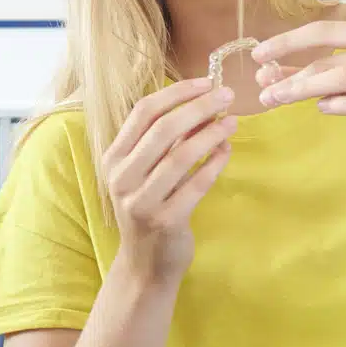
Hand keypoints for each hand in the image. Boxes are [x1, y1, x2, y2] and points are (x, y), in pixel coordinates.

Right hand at [100, 78, 237, 286]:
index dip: (176, 93)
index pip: (143, 112)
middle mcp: (121, 177)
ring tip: (232, 122)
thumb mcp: (145, 172)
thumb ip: (165, 142)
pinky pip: (197, 184)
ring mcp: (141, 201)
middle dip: (199, 107)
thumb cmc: (149, 208)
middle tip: (227, 96)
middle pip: (163, 130)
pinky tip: (227, 150)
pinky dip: (215, 163)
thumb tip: (203, 105)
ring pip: (181, 155)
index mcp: (113, 158)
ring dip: (210, 133)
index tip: (206, 82)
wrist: (145, 264)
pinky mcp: (166, 221)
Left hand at [254, 21, 345, 186]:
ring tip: (280, 100)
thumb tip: (270, 73)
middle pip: (332, 58)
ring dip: (307, 90)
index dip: (289, 41)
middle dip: (292, 74)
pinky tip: (322, 109)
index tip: (258, 56)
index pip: (326, 31)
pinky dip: (344, 105)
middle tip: (263, 91)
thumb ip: (319, 74)